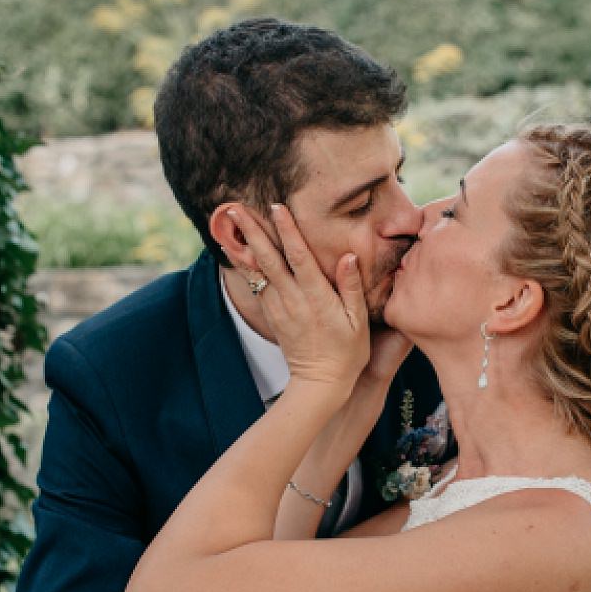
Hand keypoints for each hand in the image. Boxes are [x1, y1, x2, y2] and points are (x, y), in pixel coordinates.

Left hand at [227, 204, 369, 397]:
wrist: (319, 384)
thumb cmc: (347, 353)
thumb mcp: (358, 322)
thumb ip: (351, 288)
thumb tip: (347, 257)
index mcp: (317, 298)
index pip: (299, 257)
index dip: (288, 231)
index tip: (278, 208)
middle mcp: (293, 300)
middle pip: (269, 259)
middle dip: (253, 232)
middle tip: (236, 208)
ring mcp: (279, 308)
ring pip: (258, 271)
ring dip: (245, 244)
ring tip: (232, 222)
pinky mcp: (272, 316)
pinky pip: (256, 285)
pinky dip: (246, 265)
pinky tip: (239, 250)